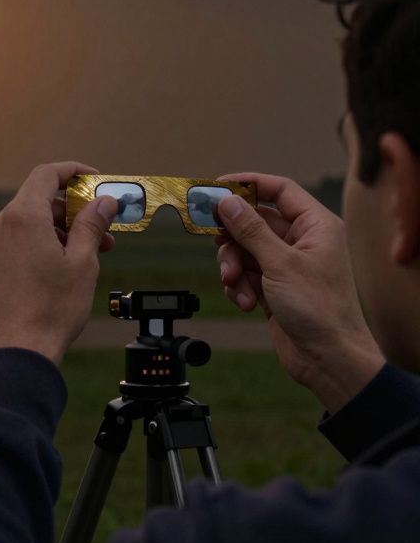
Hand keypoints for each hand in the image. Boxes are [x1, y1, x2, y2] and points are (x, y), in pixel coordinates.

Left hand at [0, 162, 117, 363]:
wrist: (15, 352)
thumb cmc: (50, 310)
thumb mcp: (82, 262)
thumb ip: (92, 225)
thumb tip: (103, 202)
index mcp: (22, 217)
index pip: (46, 175)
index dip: (73, 172)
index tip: (94, 180)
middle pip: (37, 201)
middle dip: (72, 211)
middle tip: (102, 229)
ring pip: (26, 226)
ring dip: (57, 232)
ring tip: (87, 255)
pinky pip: (13, 245)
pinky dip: (37, 246)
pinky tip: (58, 269)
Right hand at [214, 173, 384, 411]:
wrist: (328, 358)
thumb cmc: (319, 309)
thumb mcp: (279, 263)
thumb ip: (250, 229)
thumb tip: (226, 201)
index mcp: (315, 226)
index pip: (279, 190)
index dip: (247, 184)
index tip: (216, 188)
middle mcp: (302, 241)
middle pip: (253, 222)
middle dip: (233, 238)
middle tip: (215, 242)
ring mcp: (287, 265)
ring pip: (244, 250)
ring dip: (234, 267)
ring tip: (237, 284)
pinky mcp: (274, 287)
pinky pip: (246, 274)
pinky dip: (241, 286)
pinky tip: (248, 303)